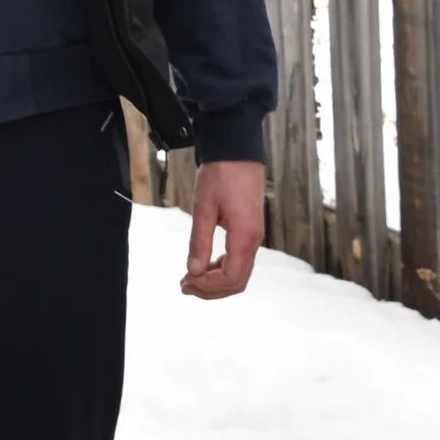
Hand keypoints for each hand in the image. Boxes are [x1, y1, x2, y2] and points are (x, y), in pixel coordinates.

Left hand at [182, 159, 265, 300]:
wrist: (237, 150)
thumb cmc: (220, 174)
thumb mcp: (204, 207)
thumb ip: (199, 242)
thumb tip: (193, 271)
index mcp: (244, 236)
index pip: (230, 278)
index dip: (208, 287)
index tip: (185, 282)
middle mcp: (253, 240)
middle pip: (237, 281)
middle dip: (211, 289)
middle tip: (184, 285)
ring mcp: (254, 236)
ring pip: (239, 273)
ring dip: (216, 281)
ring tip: (191, 277)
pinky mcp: (249, 230)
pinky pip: (239, 260)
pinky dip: (222, 268)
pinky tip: (205, 265)